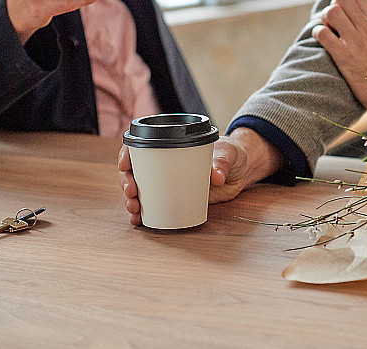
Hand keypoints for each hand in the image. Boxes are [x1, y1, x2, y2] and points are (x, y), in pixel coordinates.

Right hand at [118, 128, 282, 224]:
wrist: (242, 170)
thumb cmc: (232, 154)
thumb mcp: (228, 154)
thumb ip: (221, 163)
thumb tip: (216, 177)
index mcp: (172, 146)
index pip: (141, 147)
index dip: (127, 155)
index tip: (125, 166)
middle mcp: (165, 164)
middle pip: (136, 171)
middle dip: (127, 182)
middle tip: (131, 193)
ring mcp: (169, 183)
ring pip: (141, 190)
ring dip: (131, 200)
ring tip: (133, 210)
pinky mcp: (177, 198)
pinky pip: (154, 206)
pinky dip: (144, 214)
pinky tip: (138, 221)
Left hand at [312, 0, 366, 118]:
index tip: (341, 3)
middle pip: (342, 1)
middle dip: (334, 5)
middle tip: (333, 16)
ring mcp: (354, 42)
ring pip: (331, 13)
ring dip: (325, 17)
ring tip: (328, 27)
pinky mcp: (343, 57)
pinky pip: (323, 35)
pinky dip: (318, 33)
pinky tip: (322, 38)